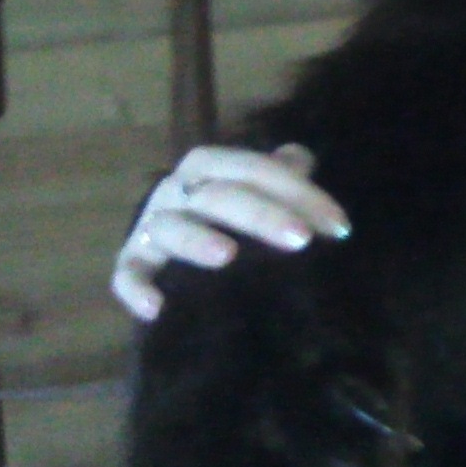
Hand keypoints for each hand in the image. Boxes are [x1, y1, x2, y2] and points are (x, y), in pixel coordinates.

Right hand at [112, 143, 350, 321]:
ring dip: (196, 240)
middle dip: (262, 214)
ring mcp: (151, 225)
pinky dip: (136, 289)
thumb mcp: (254, 189)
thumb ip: (281, 174)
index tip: (338, 227)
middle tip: (301, 239)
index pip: (256, 169)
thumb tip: (302, 158)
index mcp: (208, 166)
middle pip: (218, 195)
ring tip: (227, 256)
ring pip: (170, 227)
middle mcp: (176, 190)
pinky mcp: (133, 261)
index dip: (299, 193)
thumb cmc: (228, 212)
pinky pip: (126, 273)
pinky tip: (157, 309)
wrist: (175, 244)